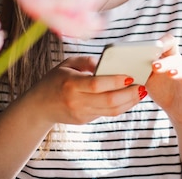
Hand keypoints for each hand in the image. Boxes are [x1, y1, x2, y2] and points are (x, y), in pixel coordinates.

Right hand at [26, 56, 142, 125]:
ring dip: (129, 102)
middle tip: (142, 86)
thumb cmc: (55, 80)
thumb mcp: (67, 64)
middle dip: (129, 94)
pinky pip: (106, 113)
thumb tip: (105, 62)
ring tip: (140, 93)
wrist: (39, 106)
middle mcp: (76, 101)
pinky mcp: (84, 120)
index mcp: (71, 84)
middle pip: (108, 101)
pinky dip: (120, 106)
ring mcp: (81, 114)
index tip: (130, 76)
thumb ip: (87, 61)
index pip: (97, 85)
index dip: (115, 82)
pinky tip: (129, 98)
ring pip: (110, 111)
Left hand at [145, 34, 181, 124]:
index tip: (155, 45)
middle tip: (154, 66)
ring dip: (180, 72)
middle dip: (165, 62)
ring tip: (171, 74)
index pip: (170, 44)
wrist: (176, 109)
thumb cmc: (162, 89)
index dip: (164, 42)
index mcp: (170, 59)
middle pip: (176, 59)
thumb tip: (123, 64)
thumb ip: (141, 70)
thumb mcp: (149, 79)